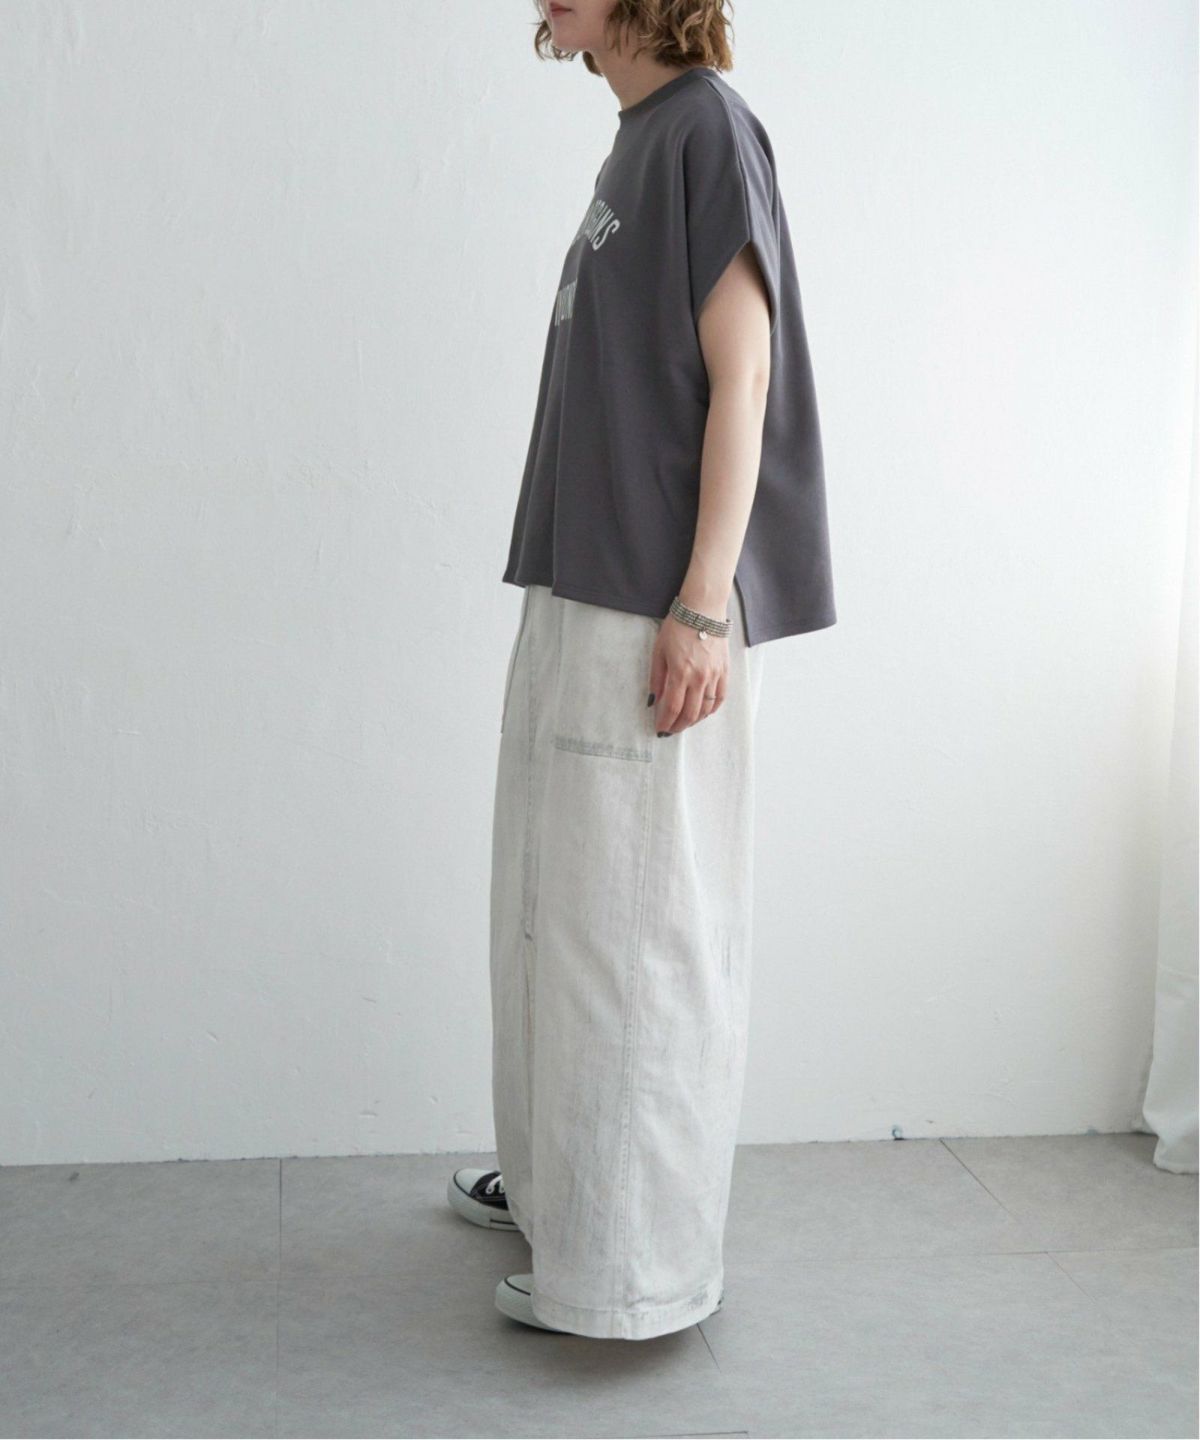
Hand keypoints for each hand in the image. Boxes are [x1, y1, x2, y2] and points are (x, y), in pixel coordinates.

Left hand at [648, 615, 728, 735]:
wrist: (703, 610)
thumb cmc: (677, 627)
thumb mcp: (659, 651)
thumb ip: (657, 678)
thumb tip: (654, 700)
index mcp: (680, 673)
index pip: (672, 707)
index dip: (666, 722)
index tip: (660, 729)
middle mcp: (699, 678)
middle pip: (690, 713)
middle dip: (679, 726)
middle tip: (671, 731)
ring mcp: (714, 675)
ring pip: (706, 709)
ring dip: (694, 720)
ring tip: (685, 723)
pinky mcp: (725, 671)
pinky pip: (720, 698)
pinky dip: (712, 709)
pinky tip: (704, 713)